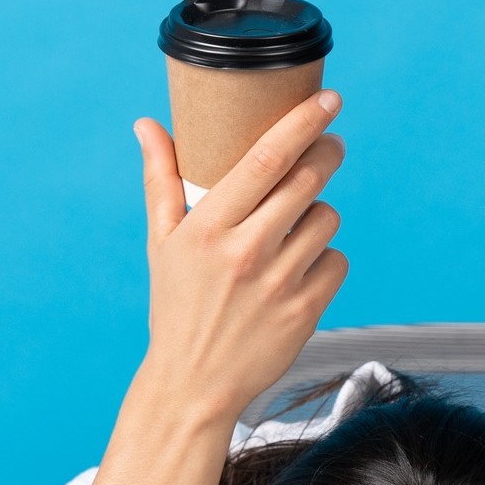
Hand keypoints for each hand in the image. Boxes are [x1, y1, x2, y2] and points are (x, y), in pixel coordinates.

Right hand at [132, 90, 348, 422]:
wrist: (193, 384)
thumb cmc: (177, 305)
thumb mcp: (162, 242)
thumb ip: (160, 180)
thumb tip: (147, 125)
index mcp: (208, 227)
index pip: (265, 159)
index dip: (303, 123)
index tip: (328, 100)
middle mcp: (245, 251)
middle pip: (307, 181)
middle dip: (326, 153)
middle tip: (329, 145)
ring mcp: (279, 283)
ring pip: (327, 219)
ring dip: (320, 213)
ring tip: (299, 224)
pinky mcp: (305, 312)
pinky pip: (337, 261)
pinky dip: (327, 259)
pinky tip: (303, 267)